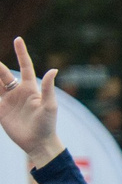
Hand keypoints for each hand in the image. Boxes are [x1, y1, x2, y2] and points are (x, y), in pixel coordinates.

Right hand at [0, 39, 65, 162]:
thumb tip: (54, 69)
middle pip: (4, 74)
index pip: (25, 66)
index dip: (21, 53)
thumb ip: (49, 88)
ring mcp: (8, 101)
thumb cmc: (48, 124)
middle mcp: (18, 92)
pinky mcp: (0, 111)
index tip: (18, 39)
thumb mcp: (50, 106)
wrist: (39, 143)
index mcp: (31, 88)